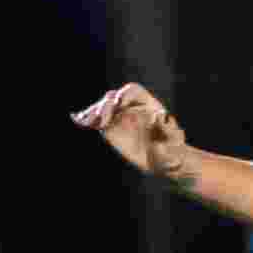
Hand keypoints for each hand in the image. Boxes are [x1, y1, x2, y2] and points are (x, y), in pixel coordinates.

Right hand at [71, 83, 188, 175]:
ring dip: (93, 112)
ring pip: (102, 109)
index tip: (118, 104)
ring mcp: (120, 117)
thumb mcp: (175, 140)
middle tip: (102, 120)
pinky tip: (77, 120)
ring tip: (86, 122)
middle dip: (106, 106)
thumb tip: (161, 116)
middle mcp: (131, 107)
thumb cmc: (174, 149)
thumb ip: (170, 129)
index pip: (132, 91)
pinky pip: (97, 121)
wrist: (165, 161)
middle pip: (113, 98)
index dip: (124, 95)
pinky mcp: (111, 129)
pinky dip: (86, 119)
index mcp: (147, 104)